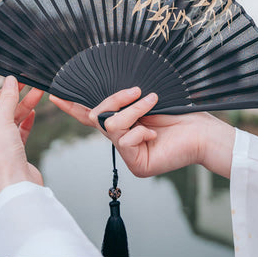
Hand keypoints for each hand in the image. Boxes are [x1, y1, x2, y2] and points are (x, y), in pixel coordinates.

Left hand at [0, 71, 43, 200]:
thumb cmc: (1, 162)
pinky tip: (33, 111)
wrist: (18, 187)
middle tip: (22, 80)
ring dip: (22, 104)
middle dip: (8, 93)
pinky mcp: (12, 149)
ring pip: (9, 116)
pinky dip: (25, 119)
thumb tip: (11, 81)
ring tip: (37, 91)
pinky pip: (18, 128)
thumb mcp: (2, 124)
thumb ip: (7, 100)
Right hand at [49, 88, 234, 178]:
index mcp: (123, 122)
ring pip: (112, 126)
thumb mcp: (146, 101)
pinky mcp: (137, 165)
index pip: (91, 115)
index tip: (55, 94)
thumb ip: (124, 100)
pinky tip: (155, 134)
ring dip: (134, 110)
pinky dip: (141, 130)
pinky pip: (125, 141)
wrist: (203, 131)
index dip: (72, 105)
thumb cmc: (179, 113)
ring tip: (153, 102)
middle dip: (115, 100)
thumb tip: (108, 96)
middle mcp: (122, 138)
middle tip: (138, 91)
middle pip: (97, 116)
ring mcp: (128, 153)